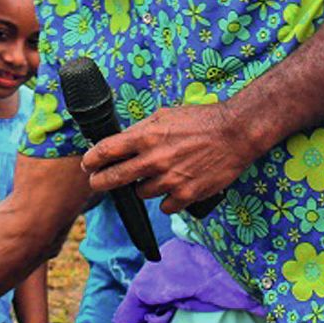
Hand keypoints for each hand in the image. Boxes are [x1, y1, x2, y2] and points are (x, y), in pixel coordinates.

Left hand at [79, 100, 258, 213]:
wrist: (235, 133)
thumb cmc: (201, 121)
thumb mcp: (165, 115)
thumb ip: (142, 131)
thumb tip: (121, 142)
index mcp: (147, 136)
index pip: (106, 151)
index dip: (91, 159)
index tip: (88, 164)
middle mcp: (155, 159)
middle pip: (113, 178)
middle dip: (100, 181)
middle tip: (97, 181)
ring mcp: (170, 179)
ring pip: (141, 193)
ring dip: (145, 186)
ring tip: (159, 175)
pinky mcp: (186, 194)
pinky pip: (165, 206)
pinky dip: (168, 199)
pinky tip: (176, 187)